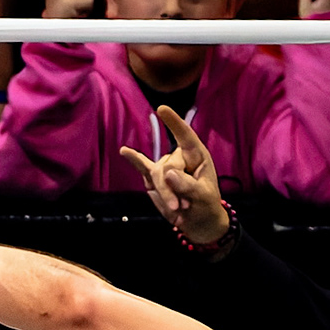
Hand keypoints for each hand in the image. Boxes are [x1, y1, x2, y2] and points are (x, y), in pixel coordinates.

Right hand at [122, 105, 228, 246]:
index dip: (173, 122)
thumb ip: (187, 185)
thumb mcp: (203, 196)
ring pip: (156, 175)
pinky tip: (124, 151)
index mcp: (196, 155)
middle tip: (181, 207)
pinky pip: (143, 167)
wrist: (198, 221)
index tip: (161, 109)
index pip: (185, 135)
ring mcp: (166, 166)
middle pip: (167, 165)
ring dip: (164, 195)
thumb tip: (167, 174)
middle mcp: (180, 156)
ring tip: (177, 209)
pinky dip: (134, 159)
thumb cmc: (206, 205)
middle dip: (171, 188)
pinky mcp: (155, 178)